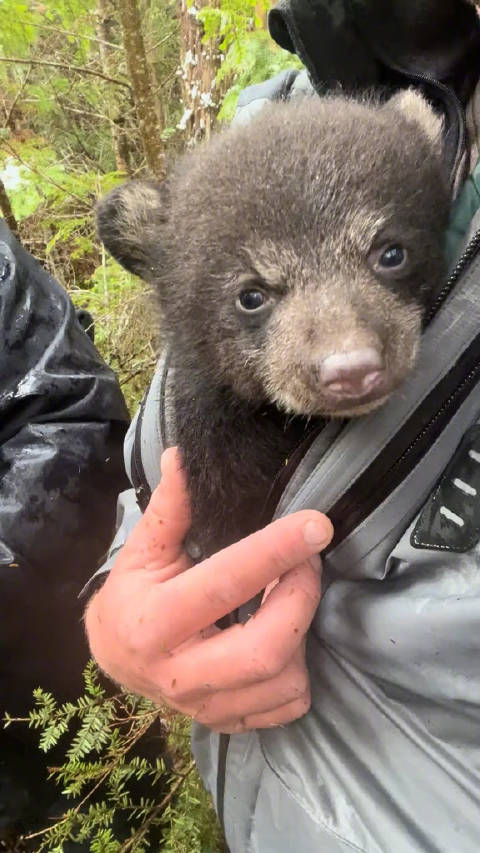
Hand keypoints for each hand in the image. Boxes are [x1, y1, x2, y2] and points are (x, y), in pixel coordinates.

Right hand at [85, 448, 332, 732]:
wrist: (116, 657)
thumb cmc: (132, 595)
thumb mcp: (143, 549)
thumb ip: (170, 507)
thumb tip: (184, 455)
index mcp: (155, 621)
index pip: (224, 586)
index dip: (275, 552)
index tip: (316, 525)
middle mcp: (178, 673)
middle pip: (265, 649)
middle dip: (301, 598)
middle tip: (308, 560)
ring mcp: (204, 706)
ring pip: (284, 681)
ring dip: (303, 631)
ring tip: (292, 594)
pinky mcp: (226, 722)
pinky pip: (287, 706)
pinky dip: (300, 669)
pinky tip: (285, 637)